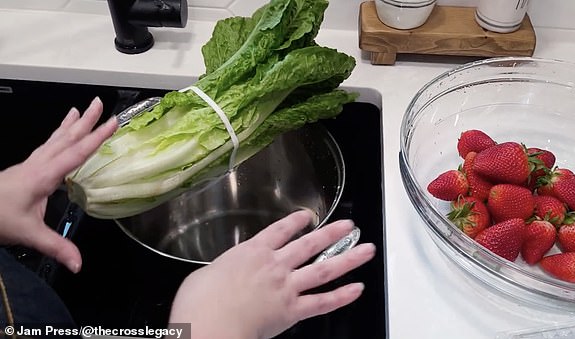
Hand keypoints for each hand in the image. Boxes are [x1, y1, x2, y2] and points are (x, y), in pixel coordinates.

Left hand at [0, 97, 117, 272]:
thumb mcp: (27, 234)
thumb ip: (56, 246)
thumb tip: (79, 264)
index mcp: (43, 176)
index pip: (75, 153)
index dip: (96, 138)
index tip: (113, 122)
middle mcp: (38, 165)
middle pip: (66, 138)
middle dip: (86, 121)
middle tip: (101, 103)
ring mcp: (30, 165)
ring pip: (55, 139)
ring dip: (72, 124)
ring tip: (82, 110)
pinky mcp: (26, 169)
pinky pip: (47, 146)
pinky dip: (58, 135)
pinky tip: (61, 135)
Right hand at [168, 210, 375, 338]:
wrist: (209, 325)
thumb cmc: (199, 303)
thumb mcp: (205, 274)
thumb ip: (224, 267)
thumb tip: (224, 271)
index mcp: (252, 251)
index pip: (280, 230)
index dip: (296, 221)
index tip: (308, 215)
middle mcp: (274, 264)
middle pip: (310, 244)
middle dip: (332, 233)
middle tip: (350, 225)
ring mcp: (286, 286)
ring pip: (324, 269)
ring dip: (348, 259)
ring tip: (367, 250)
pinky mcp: (292, 310)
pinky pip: (322, 303)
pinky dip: (341, 296)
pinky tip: (357, 289)